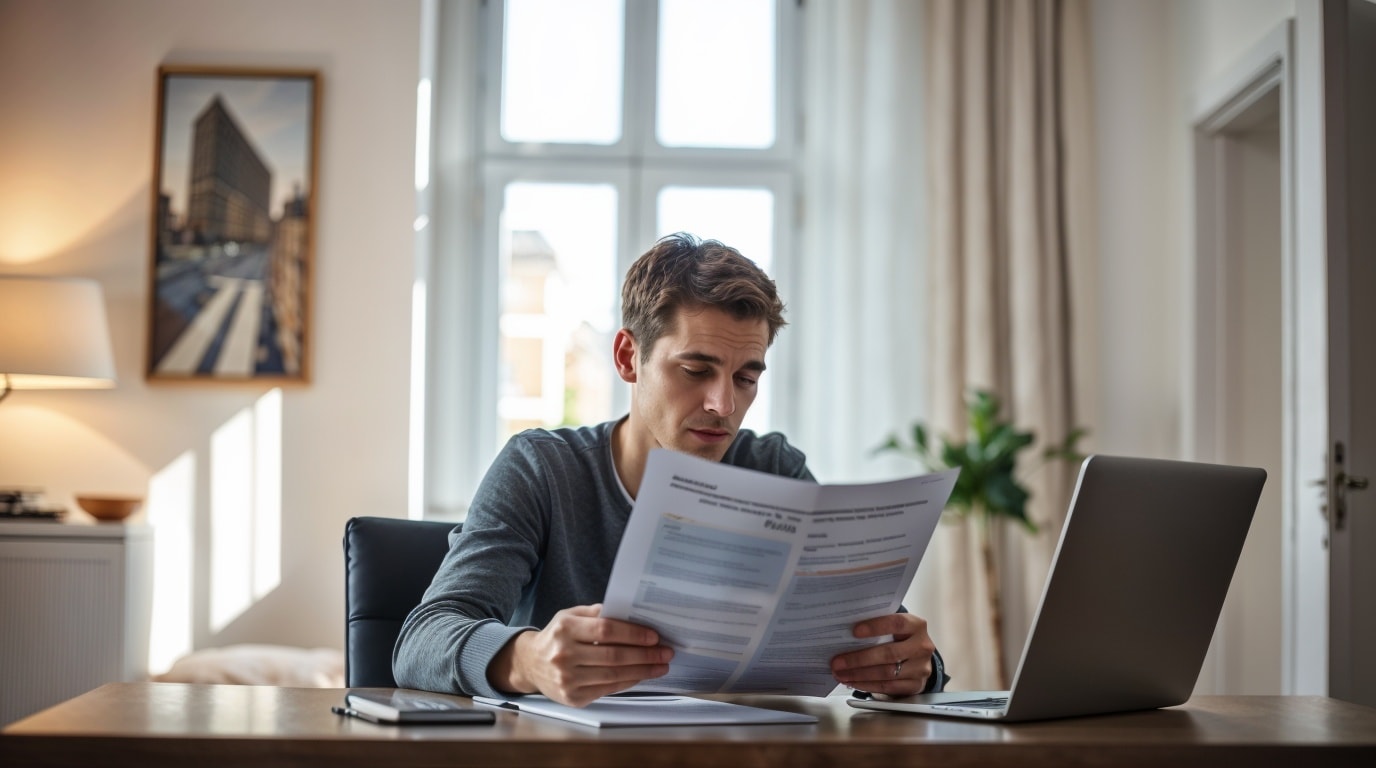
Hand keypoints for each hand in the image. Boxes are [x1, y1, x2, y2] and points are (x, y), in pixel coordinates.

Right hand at [489, 604, 673, 706]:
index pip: (606, 630)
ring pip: (613, 675)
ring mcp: (567, 679)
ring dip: (642, 671)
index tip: (654, 636)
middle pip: (613, 655)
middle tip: (665, 652)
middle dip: (645, 654)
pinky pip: (607, 689)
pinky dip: (628, 682)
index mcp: (565, 628)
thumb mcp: (570, 615)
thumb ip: (597, 613)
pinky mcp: (572, 697)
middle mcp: (564, 654)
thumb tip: (630, 612)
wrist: (530, 663)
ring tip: (660, 666)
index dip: (633, 633)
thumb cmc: (557, 636)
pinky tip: (642, 675)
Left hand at [830, 613, 935, 696]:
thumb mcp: (894, 627)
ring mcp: (921, 668)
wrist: (919, 658)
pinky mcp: (915, 685)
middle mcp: (922, 647)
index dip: (876, 627)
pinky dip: (867, 685)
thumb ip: (877, 626)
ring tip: (840, 674)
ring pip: (886, 673)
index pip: (897, 623)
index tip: (854, 631)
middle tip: (837, 662)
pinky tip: (853, 682)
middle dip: (859, 659)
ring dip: (859, 675)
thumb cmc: (899, 637)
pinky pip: (887, 687)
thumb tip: (844, 630)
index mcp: (916, 626)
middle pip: (889, 653)